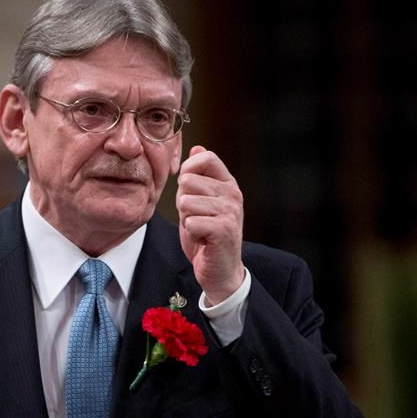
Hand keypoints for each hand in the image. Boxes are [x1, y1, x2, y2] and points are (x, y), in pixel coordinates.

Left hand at [176, 146, 244, 304]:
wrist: (220, 270)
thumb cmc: (206, 235)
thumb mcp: (200, 201)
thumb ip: (198, 176)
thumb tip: (196, 147)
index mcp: (227, 183)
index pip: (206, 157)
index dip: (188, 169)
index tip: (186, 187)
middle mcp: (232, 194)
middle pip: (189, 181)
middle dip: (183, 202)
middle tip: (197, 217)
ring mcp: (230, 211)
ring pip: (186, 202)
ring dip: (186, 219)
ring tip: (200, 228)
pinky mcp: (224, 229)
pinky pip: (190, 222)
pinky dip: (190, 233)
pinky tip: (202, 239)